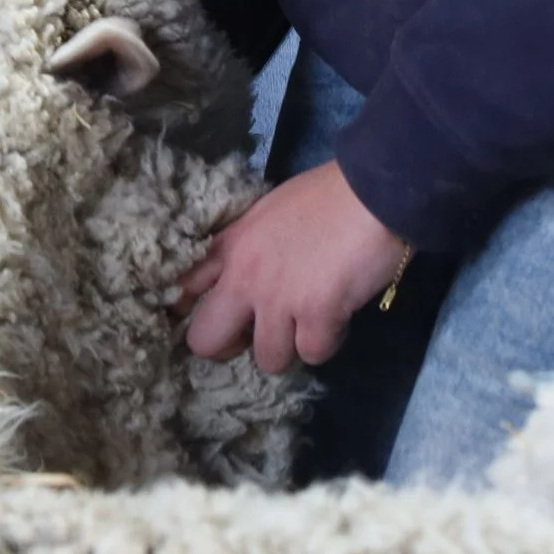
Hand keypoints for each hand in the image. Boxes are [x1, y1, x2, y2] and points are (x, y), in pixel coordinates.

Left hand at [179, 160, 408, 373]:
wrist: (370, 193)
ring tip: (306, 325)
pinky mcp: (317, 316)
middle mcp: (243, 277)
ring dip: (288, 348)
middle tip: (255, 336)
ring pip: (267, 360)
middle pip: (206, 342)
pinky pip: (312, 354)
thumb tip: (245, 279)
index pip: (183, 289)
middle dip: (229, 348)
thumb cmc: (322, 197)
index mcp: (228, 247)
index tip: (204, 319)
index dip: (190, 310)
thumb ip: (246, 249)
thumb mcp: (264, 216)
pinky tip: (336, 319)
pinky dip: (326, 342)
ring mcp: (278, 300)